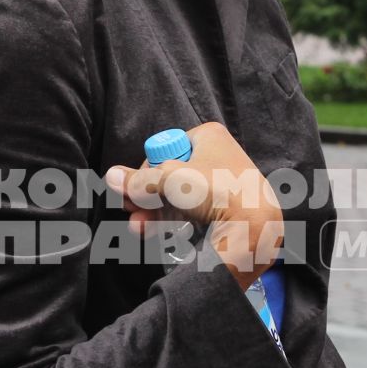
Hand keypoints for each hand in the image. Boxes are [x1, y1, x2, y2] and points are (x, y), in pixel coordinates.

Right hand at [105, 122, 283, 288]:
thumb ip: (138, 180)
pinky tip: (156, 232)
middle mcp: (217, 155)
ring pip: (178, 195)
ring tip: (138, 228)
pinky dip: (172, 220)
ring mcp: (222, 182)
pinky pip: (192, 210)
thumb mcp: (169, 179)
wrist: (255, 225)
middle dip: (146, 195)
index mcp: (208, 136)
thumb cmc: (216, 189)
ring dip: (153, 211)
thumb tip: (111, 177)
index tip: (134, 189)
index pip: (165, 148)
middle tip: (130, 210)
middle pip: (169, 173)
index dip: (146, 170)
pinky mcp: (226, 207)